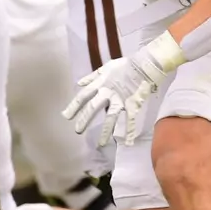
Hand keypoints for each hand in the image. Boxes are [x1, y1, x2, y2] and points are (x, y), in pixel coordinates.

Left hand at [63, 33, 183, 145]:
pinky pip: (130, 120)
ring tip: (100, 144)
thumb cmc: (125, 66)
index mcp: (100, 84)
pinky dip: (129, 132)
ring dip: (105, 131)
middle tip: (77, 130)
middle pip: (93, 107)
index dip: (74, 106)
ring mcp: (121, 100)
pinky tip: (127, 143)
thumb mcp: (106, 68)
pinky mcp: (132, 104)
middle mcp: (108, 93)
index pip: (84, 96)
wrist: (144, 65)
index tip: (66, 116)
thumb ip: (91, 77)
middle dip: (84, 119)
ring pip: (111, 117)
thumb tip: (79, 83)